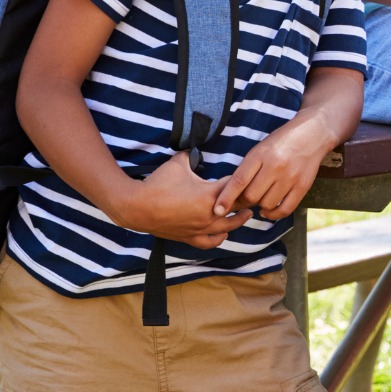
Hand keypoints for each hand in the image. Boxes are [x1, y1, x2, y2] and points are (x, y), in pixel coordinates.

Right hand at [117, 151, 248, 247]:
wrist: (137, 207)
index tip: (249, 175)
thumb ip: (191, 155)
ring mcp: (200, 228)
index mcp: (210, 195)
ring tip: (247, 214)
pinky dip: (219, 238)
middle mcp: (209, 214)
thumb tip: (196, 149)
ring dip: (239, 220)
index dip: (241, 180)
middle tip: (253, 194)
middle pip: (237, 208)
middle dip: (246, 200)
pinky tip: (224, 234)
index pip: (235, 186)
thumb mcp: (177, 163)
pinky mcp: (189, 237)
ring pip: (228, 227)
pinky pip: (209, 242)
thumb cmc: (157, 184)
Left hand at [216, 117, 337, 220]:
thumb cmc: (281, 142)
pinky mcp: (303, 186)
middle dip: (245, 200)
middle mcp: (276, 166)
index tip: (217, 210)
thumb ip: (247, 169)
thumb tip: (232, 195)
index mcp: (260, 155)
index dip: (226, 198)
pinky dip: (274, 214)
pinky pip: (285, 209)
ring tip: (261, 197)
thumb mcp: (260, 149)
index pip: (239, 181)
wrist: (312, 134)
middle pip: (252, 195)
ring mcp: (291, 177)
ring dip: (260, 205)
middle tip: (244, 199)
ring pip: (267, 204)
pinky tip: (268, 212)